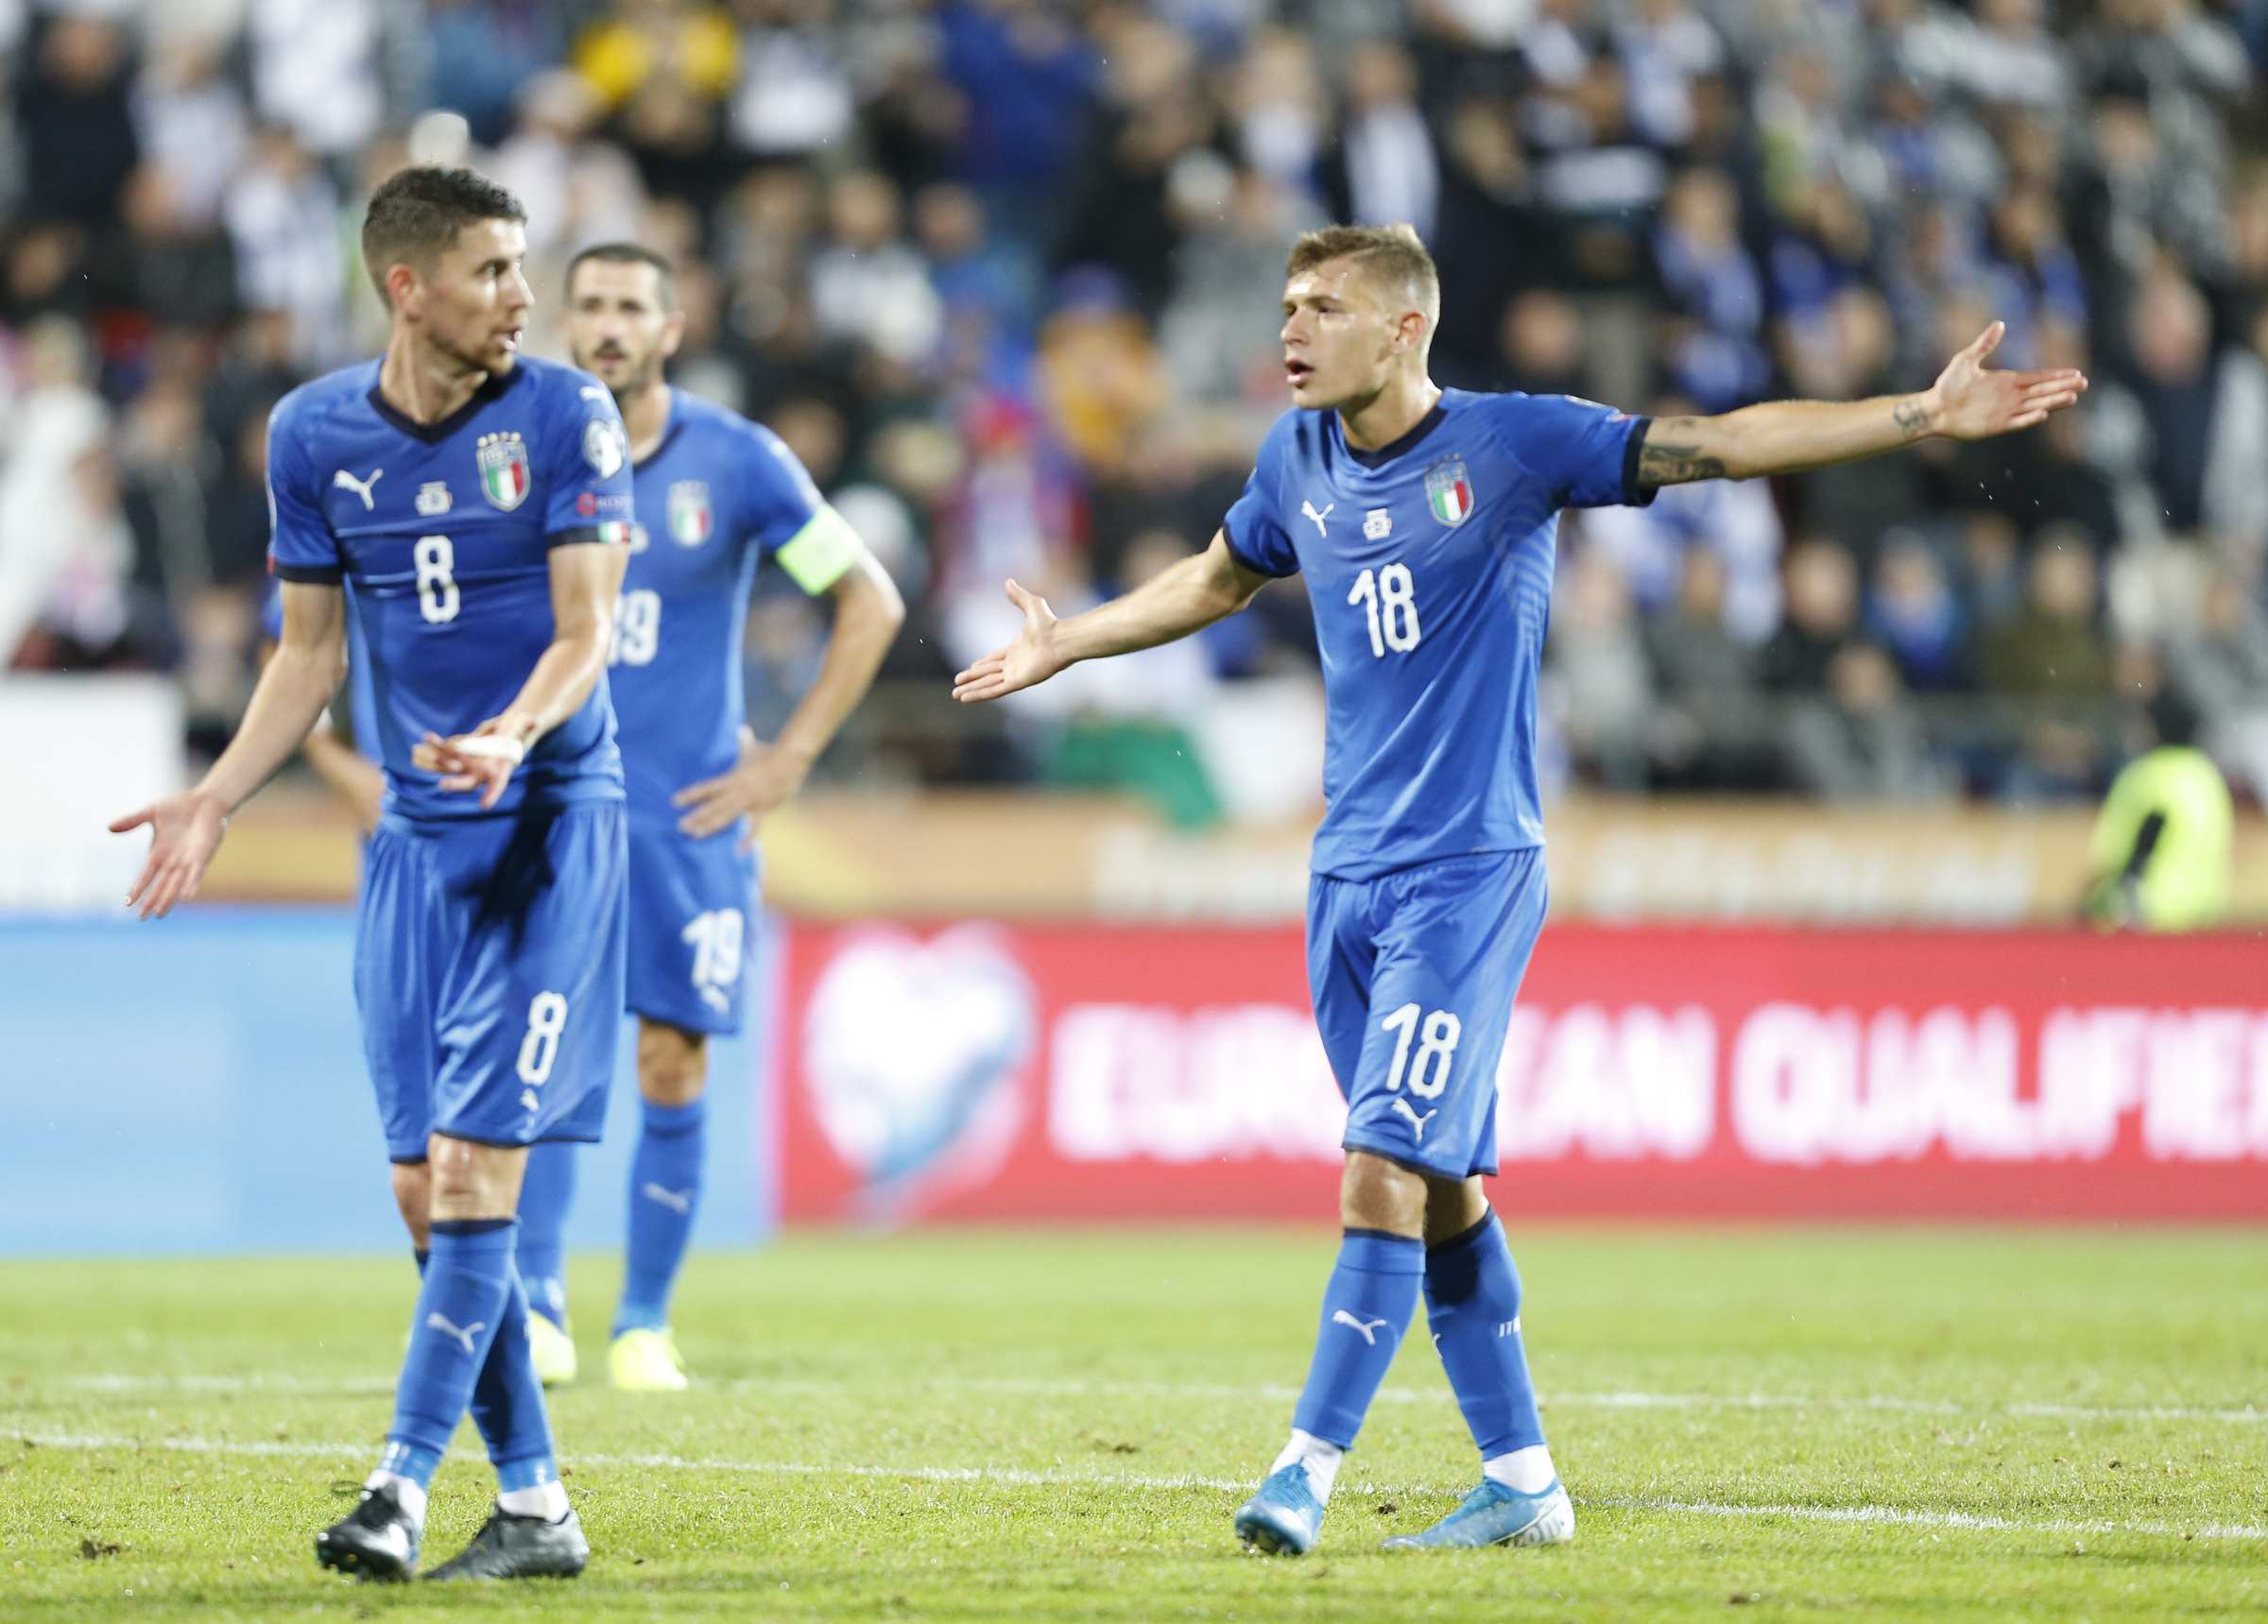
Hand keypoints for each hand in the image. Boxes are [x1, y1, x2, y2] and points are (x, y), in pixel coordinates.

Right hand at [110, 788, 229, 919]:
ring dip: (168, 899)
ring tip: (159, 914)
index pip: (145, 875)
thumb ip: (132, 821)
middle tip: (142, 918)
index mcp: (158, 853)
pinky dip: (190, 885)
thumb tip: (108, 828)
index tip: (127, 904)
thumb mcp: (151, 813)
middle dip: (151, 901)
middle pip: (160, 885)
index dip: (137, 889)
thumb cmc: (179, 806)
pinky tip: (185, 898)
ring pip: (176, 884)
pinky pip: (196, 873)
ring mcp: (188, 860)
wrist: (205, 800)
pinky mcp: (203, 855)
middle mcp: (173, 861)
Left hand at [412, 711, 538, 809]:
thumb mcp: (525, 728)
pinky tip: (429, 737)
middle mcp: (483, 771)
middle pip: (468, 782)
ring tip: (433, 749)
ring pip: (452, 765)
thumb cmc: (518, 733)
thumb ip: (529, 726)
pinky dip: (439, 746)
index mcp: (500, 770)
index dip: (492, 794)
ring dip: (441, 758)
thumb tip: (535, 721)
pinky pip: (448, 752)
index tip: (484, 805)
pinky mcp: (461, 754)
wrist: (506, 733)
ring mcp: (470, 763)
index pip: (498, 785)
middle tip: (444, 785)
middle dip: (456, 784)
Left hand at [673, 725, 811, 843]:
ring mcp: (750, 803)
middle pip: (712, 807)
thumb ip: (744, 741)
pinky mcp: (763, 810)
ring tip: (696, 835)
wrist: (790, 761)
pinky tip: (739, 852)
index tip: (675, 801)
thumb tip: (741, 730)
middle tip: (680, 826)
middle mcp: (737, 792)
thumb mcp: (753, 747)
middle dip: (696, 817)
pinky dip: (747, 841)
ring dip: (710, 827)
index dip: (690, 795)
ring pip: (727, 818)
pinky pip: (754, 829)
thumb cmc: (770, 753)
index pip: (706, 788)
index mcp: (732, 778)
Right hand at [951, 579, 1068, 703]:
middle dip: (971, 679)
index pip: (995, 659)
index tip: (971, 668)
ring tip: (955, 695)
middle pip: (988, 673)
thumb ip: (1018, 596)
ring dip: (971, 689)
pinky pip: (994, 690)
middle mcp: (1015, 663)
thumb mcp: (1031, 604)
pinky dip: (979, 694)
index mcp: (1017, 649)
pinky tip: (966, 698)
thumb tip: (1008, 581)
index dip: (982, 664)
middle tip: (957, 684)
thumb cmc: (1050, 623)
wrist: (1060, 639)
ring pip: (988, 683)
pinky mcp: (1017, 682)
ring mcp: (1016, 674)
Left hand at [1923, 321, 2087, 440]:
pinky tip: (2043, 413)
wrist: (1934, 409)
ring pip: (2036, 406)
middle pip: (2043, 391)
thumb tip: (2000, 324)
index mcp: (2008, 381)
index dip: (2057, 376)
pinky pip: (2018, 422)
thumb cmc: (1948, 385)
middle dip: (2063, 387)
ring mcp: (2006, 411)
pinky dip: (2030, 418)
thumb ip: (1984, 344)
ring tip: (2072, 397)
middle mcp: (2011, 397)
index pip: (2038, 378)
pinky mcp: (1997, 425)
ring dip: (2053, 402)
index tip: (2075, 373)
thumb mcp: (1966, 360)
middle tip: (2083, 384)